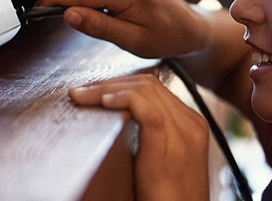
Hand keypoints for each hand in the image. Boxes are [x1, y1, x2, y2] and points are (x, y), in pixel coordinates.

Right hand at [37, 0, 212, 57]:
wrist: (188, 24)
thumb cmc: (166, 36)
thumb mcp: (131, 40)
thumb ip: (98, 26)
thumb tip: (68, 14)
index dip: (54, 0)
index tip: (35, 5)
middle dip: (82, 10)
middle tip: (107, 29)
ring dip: (94, 5)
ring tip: (120, 20)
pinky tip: (121, 9)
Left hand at [70, 74, 209, 200]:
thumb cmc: (166, 198)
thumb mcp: (159, 159)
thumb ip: (149, 135)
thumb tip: (117, 115)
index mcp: (190, 123)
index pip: (153, 87)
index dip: (119, 83)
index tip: (92, 90)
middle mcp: (191, 124)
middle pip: (147, 83)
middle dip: (109, 83)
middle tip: (81, 91)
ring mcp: (184, 135)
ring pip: (145, 90)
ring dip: (107, 88)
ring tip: (83, 95)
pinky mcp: (172, 148)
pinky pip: (148, 111)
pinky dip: (124, 100)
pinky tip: (104, 103)